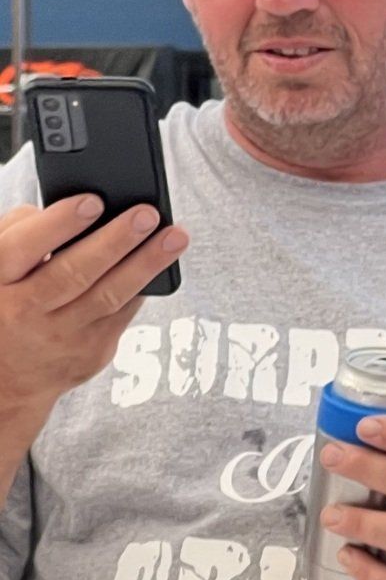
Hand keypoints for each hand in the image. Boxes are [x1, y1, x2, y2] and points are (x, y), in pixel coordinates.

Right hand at [0, 194, 189, 418]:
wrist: (4, 377)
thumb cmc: (3, 302)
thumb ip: (18, 233)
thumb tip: (68, 206)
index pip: (22, 248)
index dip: (58, 224)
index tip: (92, 202)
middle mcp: (22, 312)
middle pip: (74, 273)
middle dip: (115, 241)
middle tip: (146, 215)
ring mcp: (58, 336)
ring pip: (108, 296)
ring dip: (146, 263)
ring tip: (175, 236)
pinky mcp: (89, 352)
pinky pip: (123, 313)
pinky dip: (143, 286)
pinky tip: (162, 265)